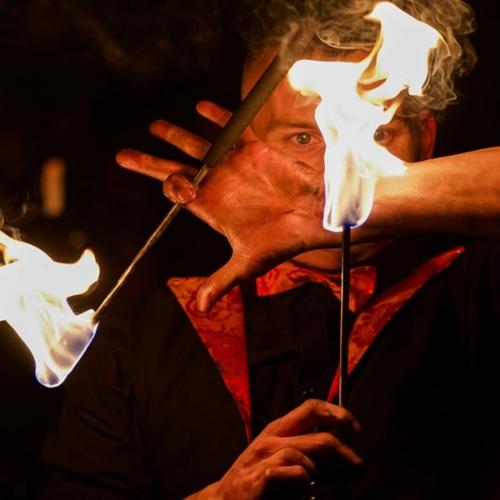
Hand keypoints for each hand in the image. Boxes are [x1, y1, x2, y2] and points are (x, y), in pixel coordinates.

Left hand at [116, 101, 332, 311]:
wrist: (315, 216)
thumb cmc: (282, 240)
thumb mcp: (247, 262)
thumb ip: (221, 280)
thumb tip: (201, 308)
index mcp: (212, 207)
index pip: (179, 193)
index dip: (168, 187)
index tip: (172, 186)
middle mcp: (218, 184)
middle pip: (178, 168)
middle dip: (150, 161)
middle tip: (123, 156)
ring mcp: (234, 164)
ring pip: (199, 145)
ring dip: (176, 135)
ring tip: (155, 126)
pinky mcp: (254, 148)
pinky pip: (231, 128)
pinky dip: (217, 117)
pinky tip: (200, 107)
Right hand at [187, 399, 361, 499]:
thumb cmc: (256, 480)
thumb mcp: (280, 456)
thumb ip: (309, 451)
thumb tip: (346, 453)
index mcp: (278, 429)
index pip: (312, 408)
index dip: (338, 415)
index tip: (354, 430)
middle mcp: (271, 441)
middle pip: (321, 439)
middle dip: (347, 458)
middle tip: (356, 473)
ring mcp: (263, 462)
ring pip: (305, 457)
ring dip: (323, 476)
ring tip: (322, 486)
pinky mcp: (257, 484)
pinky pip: (291, 476)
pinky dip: (302, 483)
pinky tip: (302, 491)